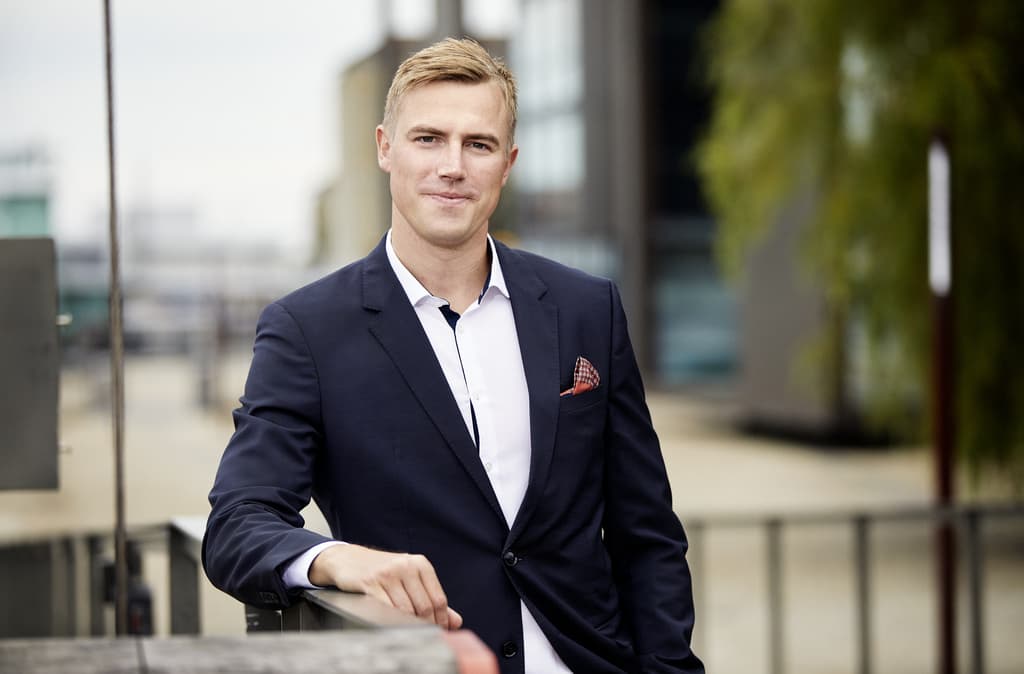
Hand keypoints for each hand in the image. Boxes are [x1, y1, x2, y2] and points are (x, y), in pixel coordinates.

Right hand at [309, 544, 462, 629]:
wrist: (348, 559)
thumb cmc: (383, 571)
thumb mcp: (410, 578)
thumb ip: (432, 598)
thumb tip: (455, 621)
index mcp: (420, 564)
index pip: (438, 599)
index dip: (441, 620)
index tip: (440, 631)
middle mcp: (405, 566)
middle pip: (424, 607)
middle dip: (426, 625)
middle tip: (423, 635)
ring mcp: (387, 574)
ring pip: (405, 610)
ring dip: (407, 624)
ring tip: (406, 629)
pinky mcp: (369, 583)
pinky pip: (386, 609)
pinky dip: (390, 620)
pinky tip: (390, 622)